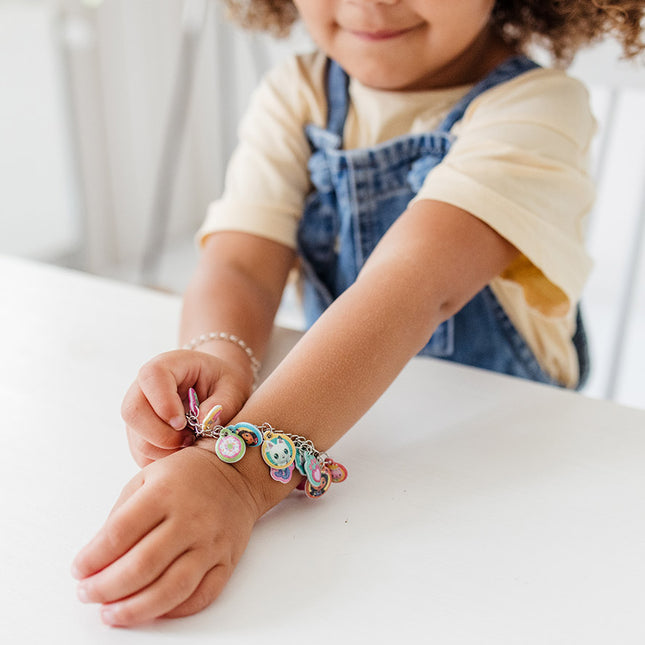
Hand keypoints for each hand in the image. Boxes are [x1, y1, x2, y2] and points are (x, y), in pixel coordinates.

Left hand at [72, 444, 260, 625]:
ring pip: (172, 588)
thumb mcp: (148, 478)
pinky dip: (174, 610)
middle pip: (142, 565)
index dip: (93, 558)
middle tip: (88, 594)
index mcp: (165, 493)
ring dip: (136, 608)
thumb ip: (122, 514)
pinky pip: (202, 595)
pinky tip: (152, 611)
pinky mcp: (227, 560)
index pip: (119, 533)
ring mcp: (211, 542)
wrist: (237, 474)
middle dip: (106, 587)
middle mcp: (190, 518)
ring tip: (112, 614)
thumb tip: (98, 559)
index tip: (79, 569)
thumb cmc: (188, 476)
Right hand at [122, 350, 252, 465]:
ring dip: (166, 451)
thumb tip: (203, 424)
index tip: (182, 422)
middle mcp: (143, 387)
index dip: (163, 403)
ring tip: (193, 442)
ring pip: (138, 440)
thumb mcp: (233, 387)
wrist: (214, 387)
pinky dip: (164, 461)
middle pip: (133, 411)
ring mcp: (138, 413)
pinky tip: (184, 451)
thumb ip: (223, 403)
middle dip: (161, 435)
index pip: (152, 377)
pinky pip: (143, 456)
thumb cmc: (223, 383)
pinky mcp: (138, 436)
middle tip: (190, 438)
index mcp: (168, 365)